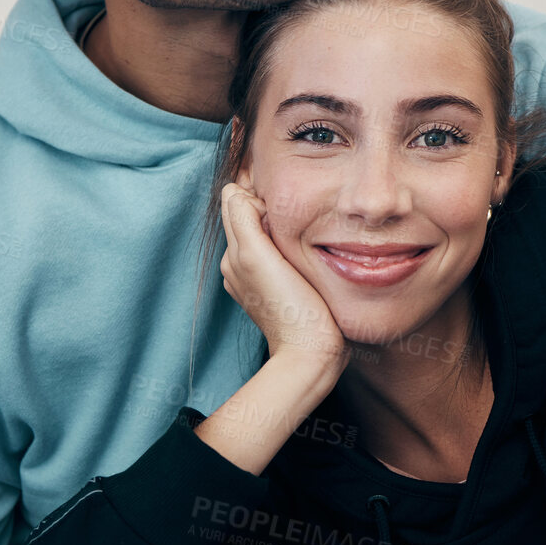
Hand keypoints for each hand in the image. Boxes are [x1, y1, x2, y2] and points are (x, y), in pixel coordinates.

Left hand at [219, 182, 347, 380]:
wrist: (312, 353)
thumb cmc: (291, 306)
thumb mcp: (258, 255)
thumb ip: (242, 218)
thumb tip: (236, 192)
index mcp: (234, 253)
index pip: (235, 201)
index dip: (257, 195)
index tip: (280, 209)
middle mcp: (238, 264)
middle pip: (246, 214)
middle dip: (265, 208)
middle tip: (292, 220)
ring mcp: (256, 278)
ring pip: (262, 232)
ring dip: (276, 226)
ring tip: (299, 237)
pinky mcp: (276, 289)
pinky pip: (274, 254)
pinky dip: (284, 245)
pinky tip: (301, 256)